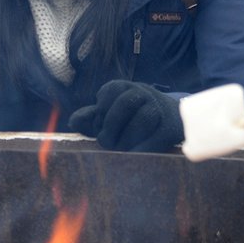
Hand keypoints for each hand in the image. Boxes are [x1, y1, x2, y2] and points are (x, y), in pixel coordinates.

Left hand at [69, 80, 183, 152]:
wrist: (169, 118)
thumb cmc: (130, 117)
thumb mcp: (109, 113)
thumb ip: (91, 117)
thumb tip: (73, 122)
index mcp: (123, 87)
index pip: (109, 93)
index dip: (101, 114)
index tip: (99, 128)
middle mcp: (142, 93)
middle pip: (126, 104)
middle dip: (112, 126)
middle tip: (106, 142)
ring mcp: (159, 109)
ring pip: (143, 119)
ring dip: (127, 139)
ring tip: (120, 149)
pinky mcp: (170, 128)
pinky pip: (156, 138)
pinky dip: (141, 149)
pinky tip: (132, 155)